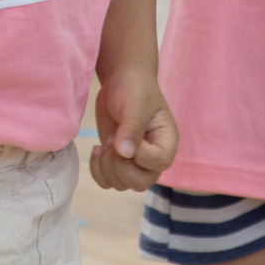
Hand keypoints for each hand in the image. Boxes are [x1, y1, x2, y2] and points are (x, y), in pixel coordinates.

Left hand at [88, 69, 178, 190]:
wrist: (121, 80)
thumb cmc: (134, 87)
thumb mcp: (135, 103)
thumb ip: (132, 127)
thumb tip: (125, 153)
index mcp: (166, 141)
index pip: (160, 162)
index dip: (140, 154)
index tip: (126, 134)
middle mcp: (153, 157)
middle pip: (140, 183)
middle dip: (120, 166)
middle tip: (112, 140)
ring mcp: (135, 162)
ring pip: (122, 185)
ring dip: (106, 167)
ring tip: (106, 142)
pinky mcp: (118, 162)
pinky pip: (107, 181)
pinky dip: (98, 170)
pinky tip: (98, 149)